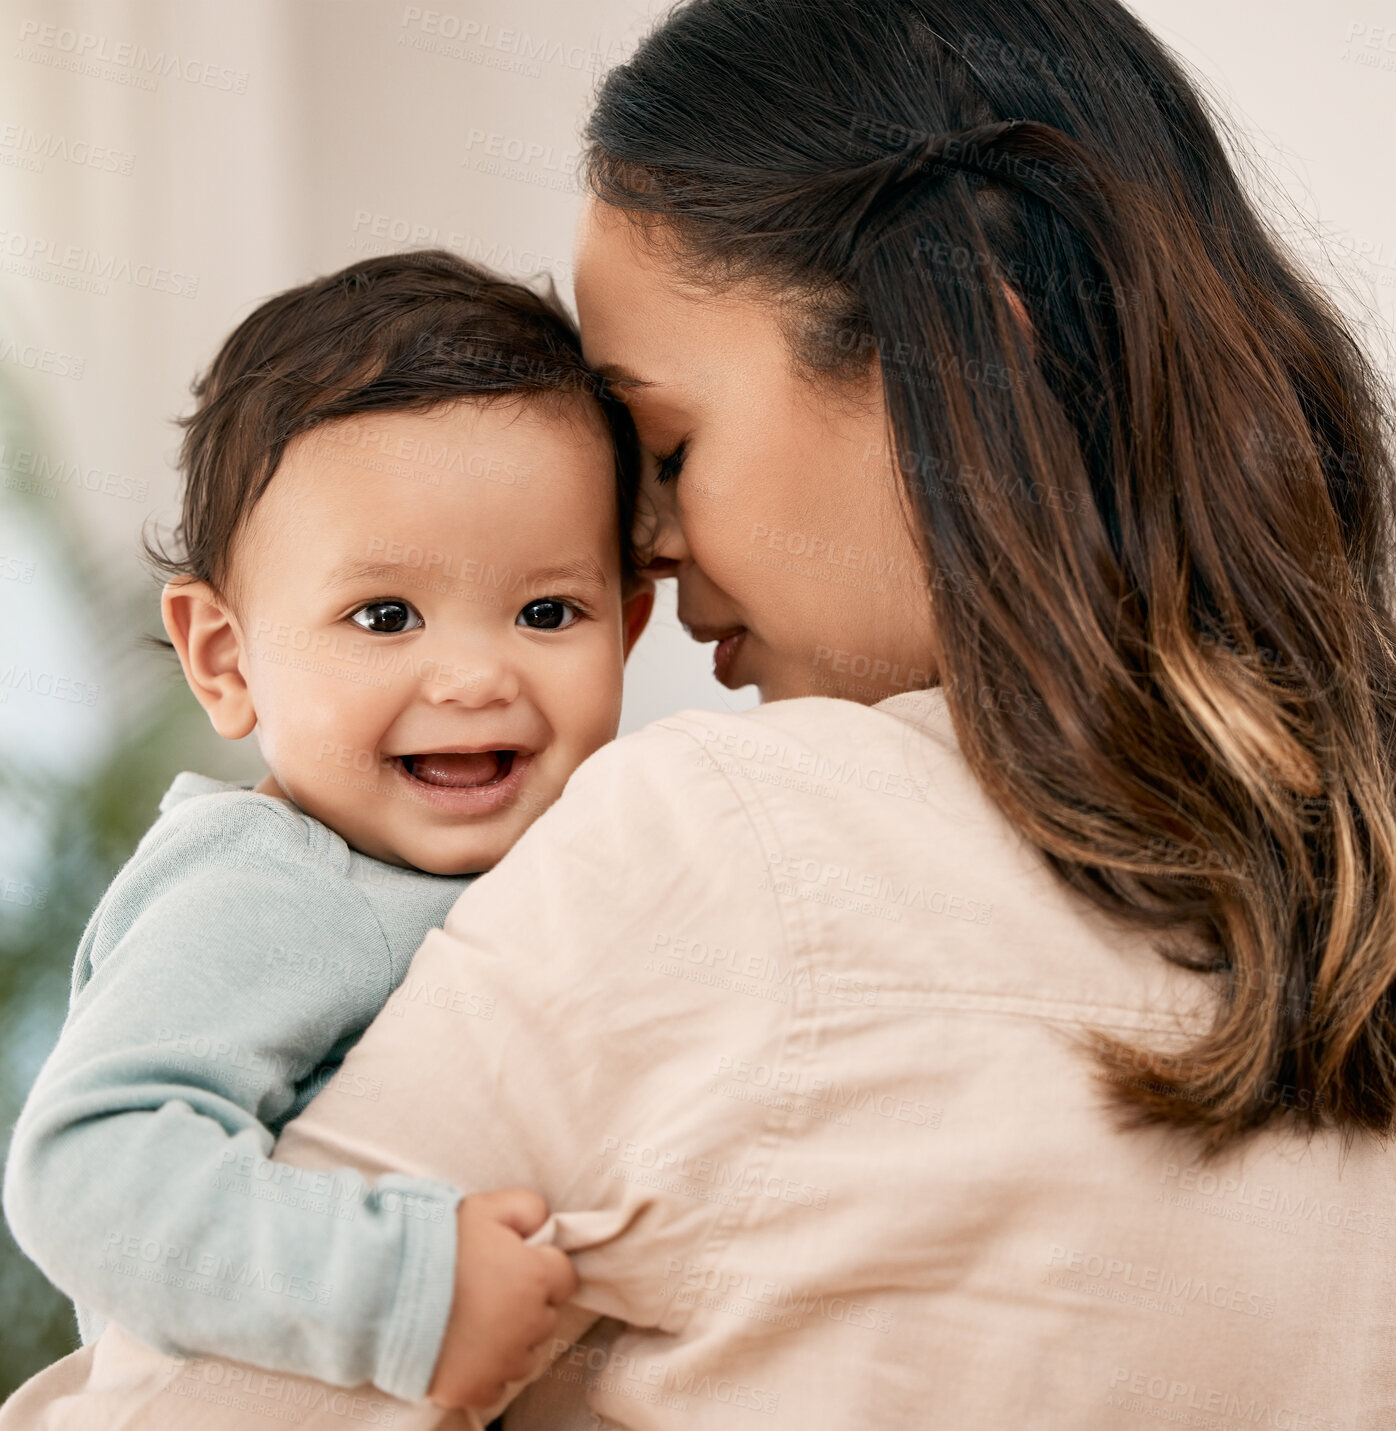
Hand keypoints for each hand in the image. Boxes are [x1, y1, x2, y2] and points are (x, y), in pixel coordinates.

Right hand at [426, 1187, 577, 1408]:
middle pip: (543, 1317)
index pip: (564, 1277)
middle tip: (486, 1290)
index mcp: (535, 1278)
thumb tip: (542, 1225)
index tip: (514, 1264)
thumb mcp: (485, 1207)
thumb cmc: (436, 1242)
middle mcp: (528, 1324)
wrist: (382, 1287)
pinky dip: (484, 1373)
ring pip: (523, 1355)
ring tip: (471, 1321)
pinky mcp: (473, 1390)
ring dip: (508, 1341)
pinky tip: (461, 1350)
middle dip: (524, 1304)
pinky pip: (496, 1386)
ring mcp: (502, 1362)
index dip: (540, 1267)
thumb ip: (526, 1208)